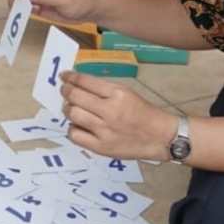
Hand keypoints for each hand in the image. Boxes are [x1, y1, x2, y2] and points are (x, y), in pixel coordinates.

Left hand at [60, 71, 177, 161]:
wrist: (159, 136)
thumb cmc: (142, 112)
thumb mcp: (126, 92)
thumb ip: (103, 89)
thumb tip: (78, 84)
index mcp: (117, 93)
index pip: (85, 81)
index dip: (70, 77)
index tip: (64, 76)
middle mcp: (109, 110)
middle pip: (74, 96)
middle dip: (65, 90)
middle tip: (64, 90)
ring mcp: (104, 130)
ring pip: (72, 114)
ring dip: (68, 108)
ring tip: (72, 108)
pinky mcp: (101, 147)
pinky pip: (75, 135)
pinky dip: (72, 128)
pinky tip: (78, 125)